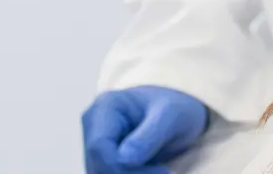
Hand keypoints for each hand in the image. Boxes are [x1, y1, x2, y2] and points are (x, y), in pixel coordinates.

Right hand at [82, 86, 209, 173]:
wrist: (178, 113)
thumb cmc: (175, 109)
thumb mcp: (170, 117)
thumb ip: (148, 137)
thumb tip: (124, 160)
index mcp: (106, 106)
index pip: (99, 145)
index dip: (122, 166)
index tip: (162, 171)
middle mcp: (94, 124)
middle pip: (99, 163)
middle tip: (164, 172)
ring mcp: (96, 142)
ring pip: (102, 172)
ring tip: (160, 169)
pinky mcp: (103, 159)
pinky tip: (152, 170)